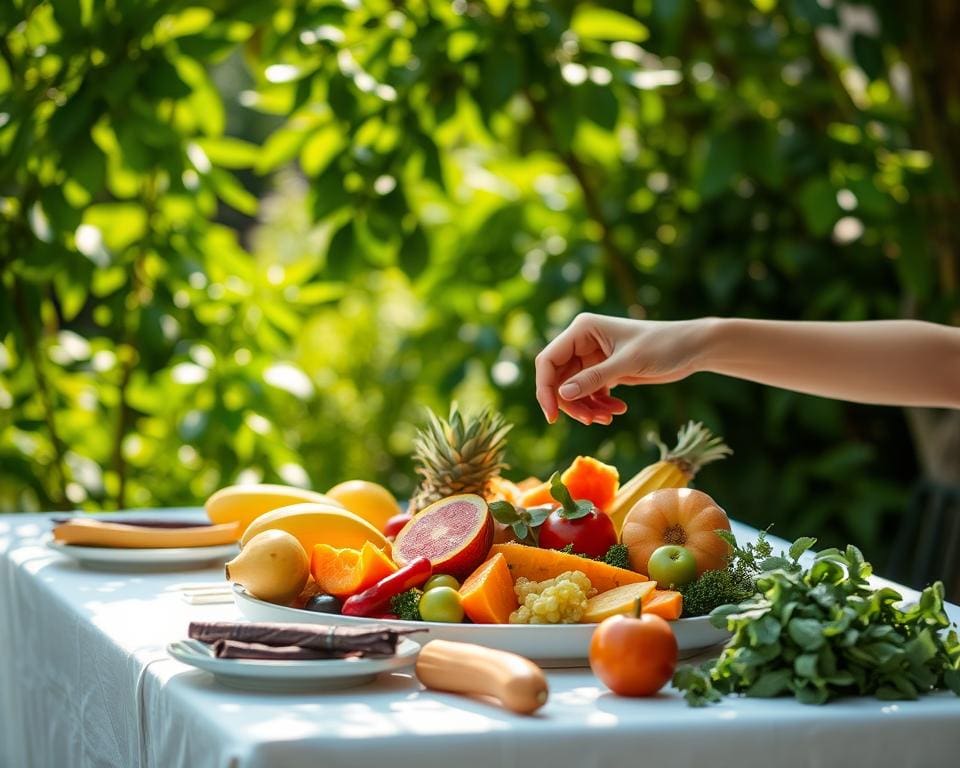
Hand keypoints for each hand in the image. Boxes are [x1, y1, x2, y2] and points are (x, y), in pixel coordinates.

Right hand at [534, 314, 705, 423]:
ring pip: (573, 391)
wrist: (691, 349)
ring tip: (609, 417)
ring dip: (587, 408)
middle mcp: (582, 342)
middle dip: (572, 403)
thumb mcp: (628, 363)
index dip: (545, 389)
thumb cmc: (663, 346)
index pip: (548, 361)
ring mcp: (592, 358)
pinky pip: (589, 394)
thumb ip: (594, 378)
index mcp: (582, 330)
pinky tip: (618, 410)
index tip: (552, 416)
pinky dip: (599, 406)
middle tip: (591, 421)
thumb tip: (562, 394)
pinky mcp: (604, 371)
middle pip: (558, 380)